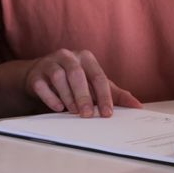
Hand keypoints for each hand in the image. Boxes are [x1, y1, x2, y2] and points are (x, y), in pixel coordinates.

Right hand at [25, 49, 141, 117]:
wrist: (41, 76)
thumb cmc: (74, 81)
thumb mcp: (95, 85)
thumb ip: (115, 95)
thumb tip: (137, 106)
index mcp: (85, 58)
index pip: (98, 76)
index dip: (104, 96)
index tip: (107, 114)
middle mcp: (67, 56)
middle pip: (77, 74)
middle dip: (83, 96)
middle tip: (87, 115)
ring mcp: (49, 63)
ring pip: (58, 77)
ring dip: (67, 96)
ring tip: (73, 111)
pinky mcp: (35, 75)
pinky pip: (42, 85)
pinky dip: (50, 97)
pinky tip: (58, 108)